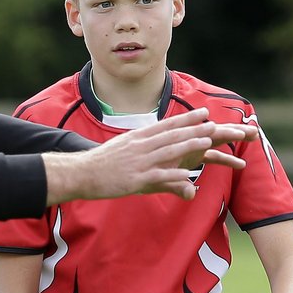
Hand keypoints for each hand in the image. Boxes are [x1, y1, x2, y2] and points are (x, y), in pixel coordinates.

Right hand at [44, 108, 258, 204]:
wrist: (80, 173)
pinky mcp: (134, 179)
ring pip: (168, 152)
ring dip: (188, 146)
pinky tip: (189, 176)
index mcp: (137, 138)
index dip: (186, 119)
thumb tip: (150, 142)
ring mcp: (138, 162)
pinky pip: (158, 176)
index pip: (166, 125)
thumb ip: (138, 145)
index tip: (203, 113)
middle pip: (171, 136)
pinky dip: (174, 175)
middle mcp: (139, 147)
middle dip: (193, 129)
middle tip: (213, 124)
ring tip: (207, 142)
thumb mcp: (120, 147)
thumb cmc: (99, 163)